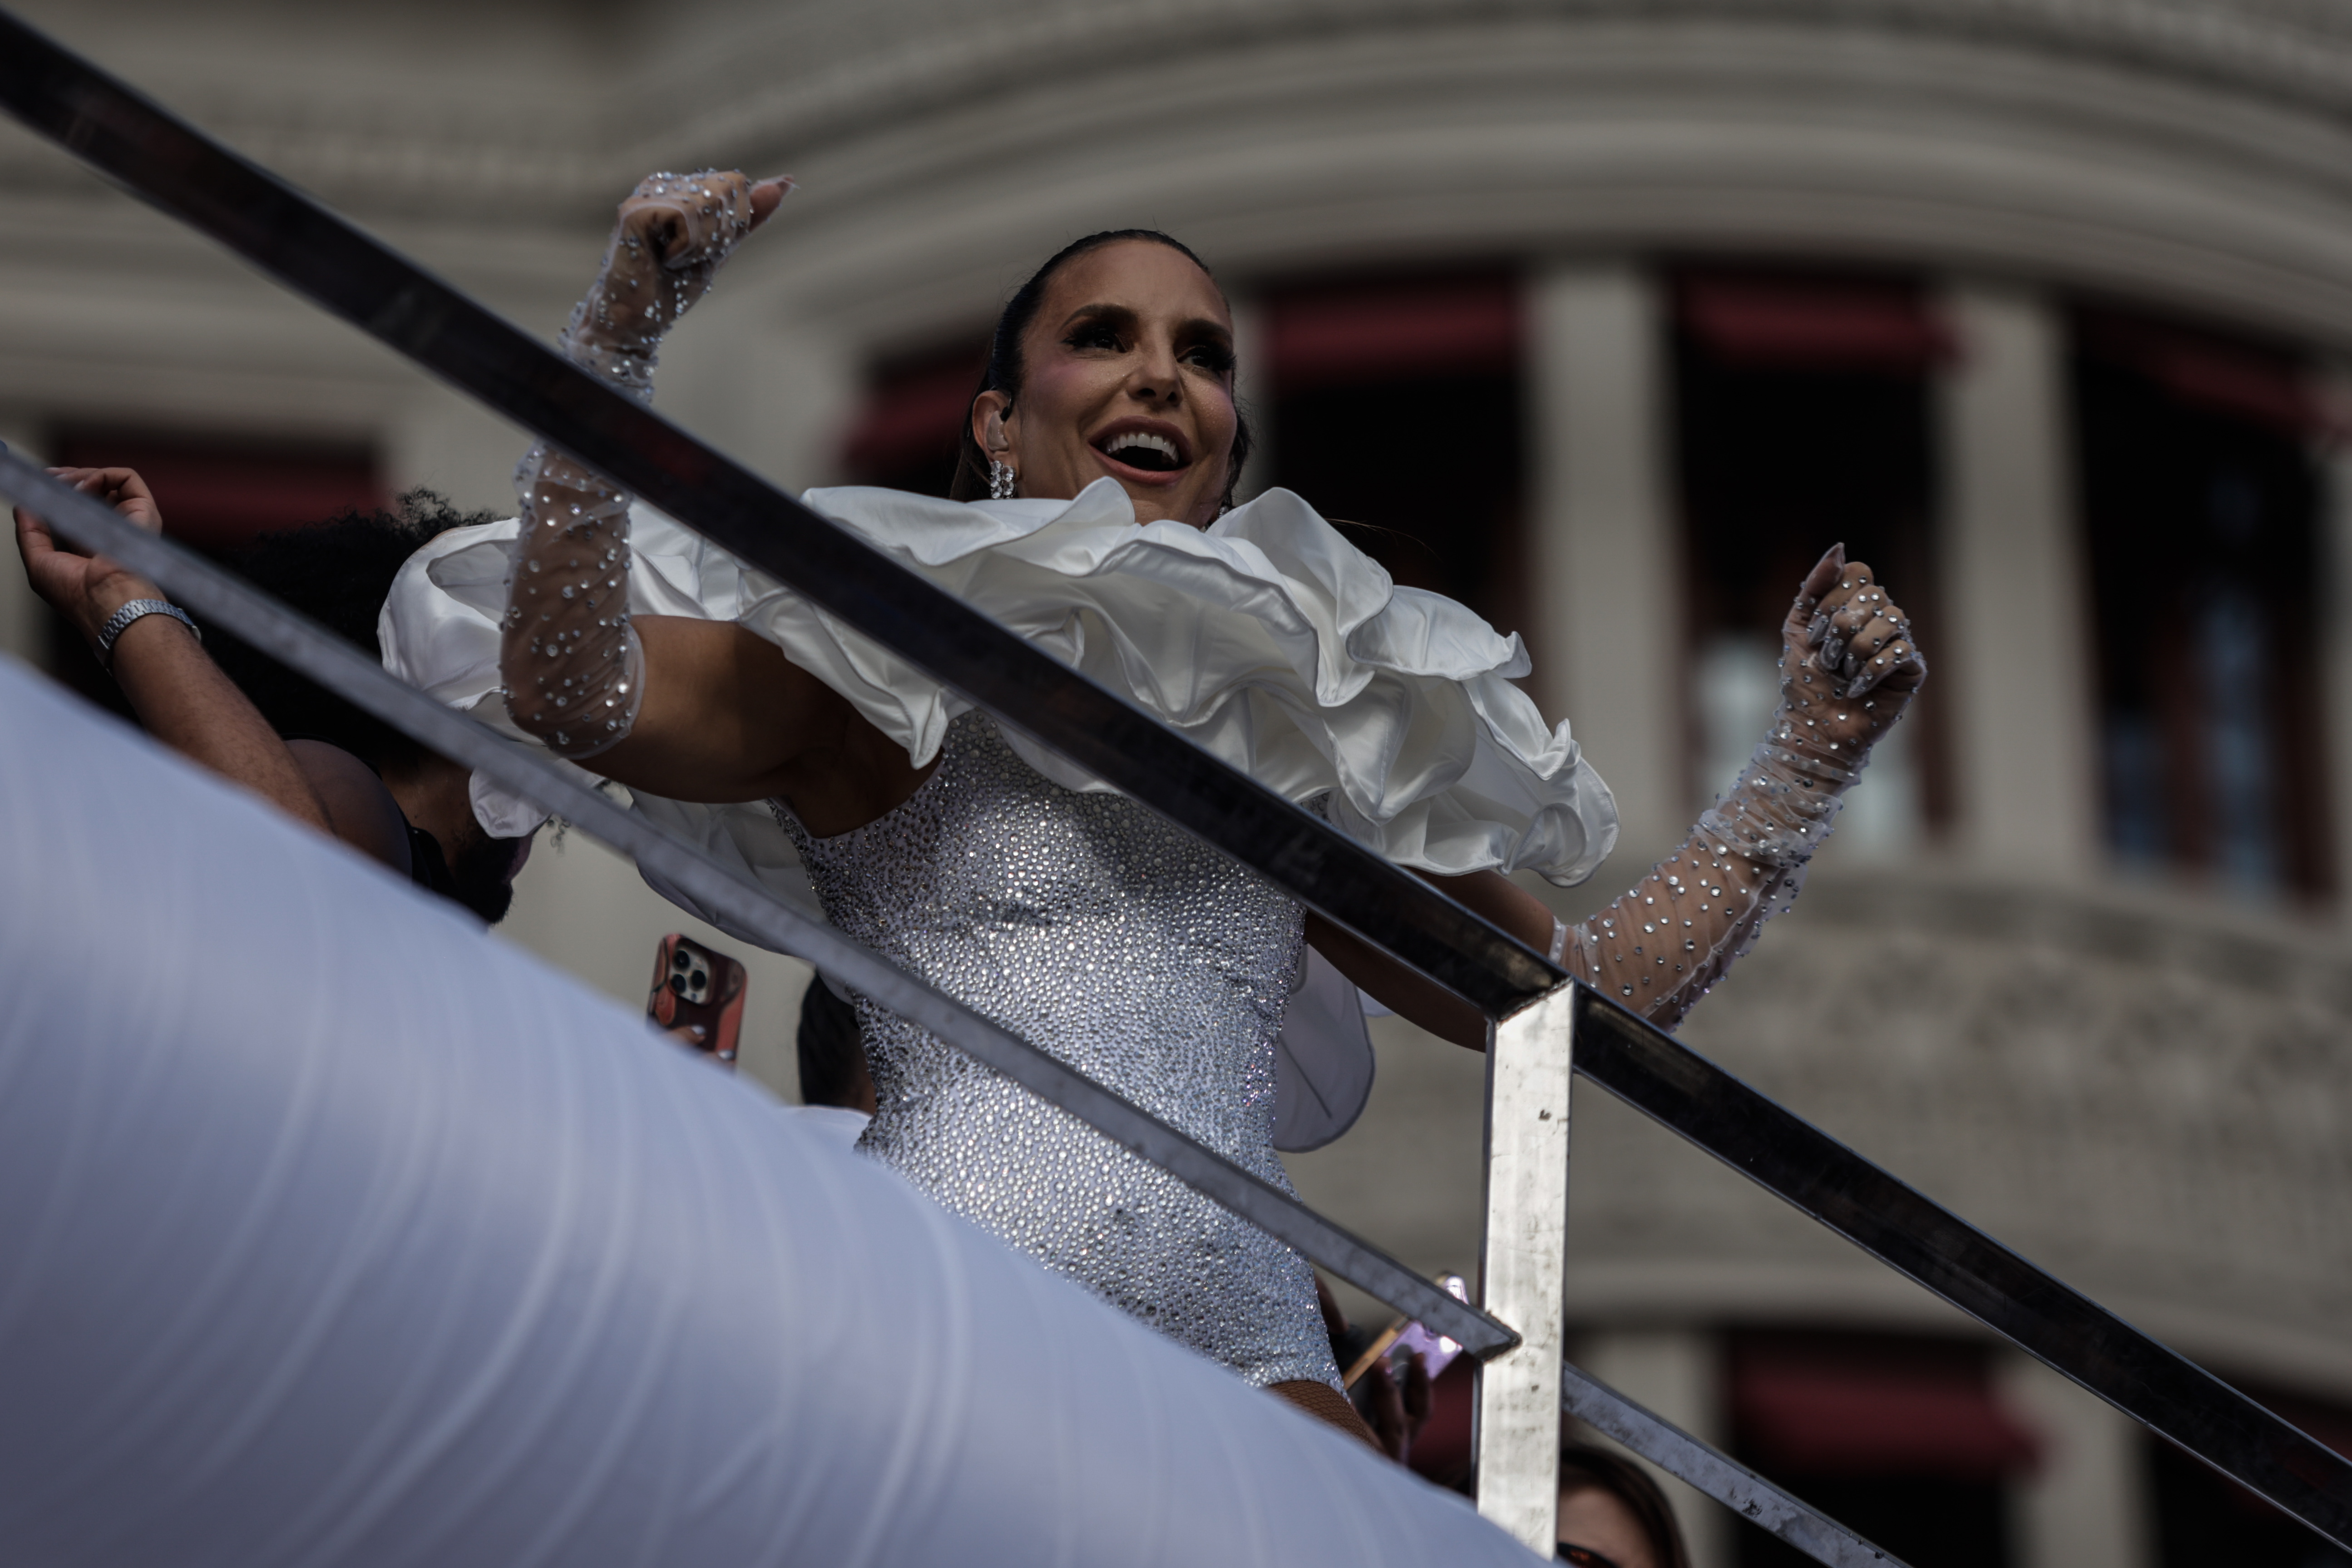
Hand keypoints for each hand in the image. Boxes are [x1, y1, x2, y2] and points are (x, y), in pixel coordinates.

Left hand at [13, 466, 167, 650]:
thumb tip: (24, 506)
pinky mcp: (145, 511)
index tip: (42, 483)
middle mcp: (115, 530)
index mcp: (93, 543)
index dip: (62, 491)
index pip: (81, 507)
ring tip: (63, 483)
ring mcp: (131, 520)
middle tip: (49, 478)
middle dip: (68, 477)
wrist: (105, 600)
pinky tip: (84, 488)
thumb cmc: (77, 594)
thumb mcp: (38, 561)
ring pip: (111, 480)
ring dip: (82, 475)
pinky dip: (102, 475)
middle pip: (96, 489)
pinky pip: (127, 478)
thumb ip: (30, 531)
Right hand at [569, 171, 791, 363]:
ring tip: (674, 259)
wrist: (640, 321)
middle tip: (688, 257)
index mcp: (680, 187)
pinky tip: (663, 259)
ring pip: (709, 202)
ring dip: (703, 244)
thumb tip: (786, 181)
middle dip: (721, 233)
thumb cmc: (674, 286)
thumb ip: (752, 216)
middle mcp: (661, 183)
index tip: (704, 249)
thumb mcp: (723, 248)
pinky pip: (688, 216)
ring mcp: (646, 194)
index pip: (736, 184)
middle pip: (727, 188)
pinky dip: (687, 248)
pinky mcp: (635, 210)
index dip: (735, 224)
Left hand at [1779, 545, 1925, 763]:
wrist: (1814, 727)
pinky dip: (1871, 671)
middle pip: (1874, 594)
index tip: (1814, 634)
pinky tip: (1857, 688)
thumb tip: (1840, 548)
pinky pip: (1902, 651)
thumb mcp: (1796, 629)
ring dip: (1855, 651)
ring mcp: (1899, 641)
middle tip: (1826, 659)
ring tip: (1842, 674)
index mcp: (1855, 605)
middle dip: (1840, 629)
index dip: (1833, 599)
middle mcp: (1881, 618)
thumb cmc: (1804, 681)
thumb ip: (1813, 587)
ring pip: (1891, 619)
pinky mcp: (1913, 668)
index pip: (1858, 572)